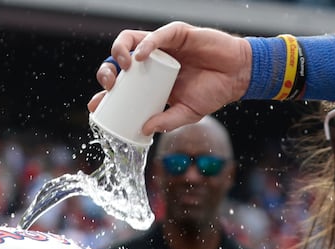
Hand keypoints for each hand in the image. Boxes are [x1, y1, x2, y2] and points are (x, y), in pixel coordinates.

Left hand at [88, 22, 251, 133]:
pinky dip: (146, 43)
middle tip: (109, 86)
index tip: (96, 105)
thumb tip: (144, 129)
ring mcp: (162, 46)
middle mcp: (151, 62)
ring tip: (122, 67)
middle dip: (107, 72)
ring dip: (120, 51)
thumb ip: (166, 122)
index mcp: (149, 82)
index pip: (121, 85)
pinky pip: (157, 35)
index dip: (105, 93)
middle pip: (119, 62)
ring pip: (131, 42)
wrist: (237, 77)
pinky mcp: (176, 34)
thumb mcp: (187, 114)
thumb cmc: (213, 93)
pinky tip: (141, 55)